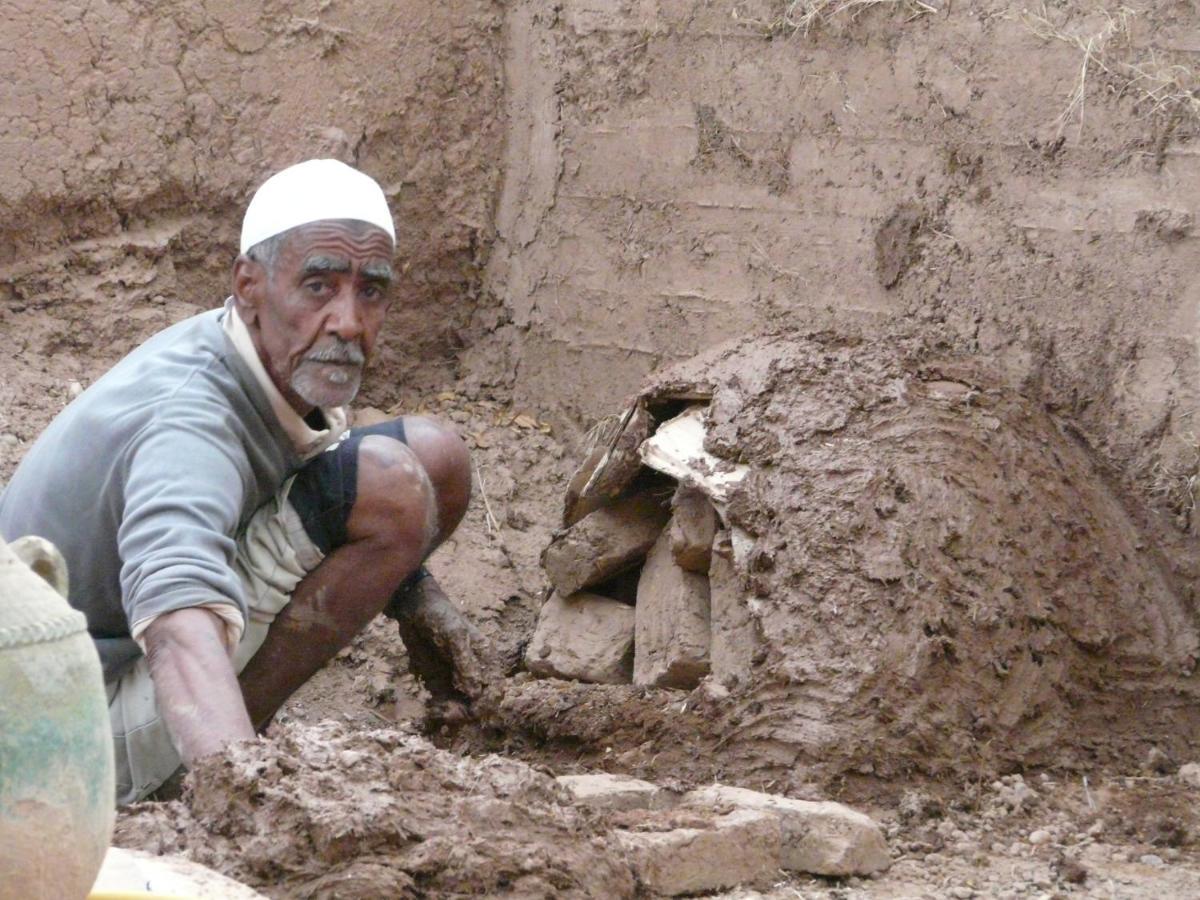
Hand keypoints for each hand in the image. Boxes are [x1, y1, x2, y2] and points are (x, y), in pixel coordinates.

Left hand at [388, 575, 498, 710]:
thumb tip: (476, 692)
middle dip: (463, 713)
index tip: (468, 712)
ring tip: (434, 709)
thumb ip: (465, 663)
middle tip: (444, 713)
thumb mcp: (454, 636)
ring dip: (450, 715)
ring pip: (461, 708)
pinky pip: (445, 705)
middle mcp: (476, 672)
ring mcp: (458, 679)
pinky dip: (439, 711)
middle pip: (478, 704)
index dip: (484, 706)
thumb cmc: (440, 617)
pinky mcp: (440, 683)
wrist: (415, 609)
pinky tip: (430, 707)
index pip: (494, 691)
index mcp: (486, 660)